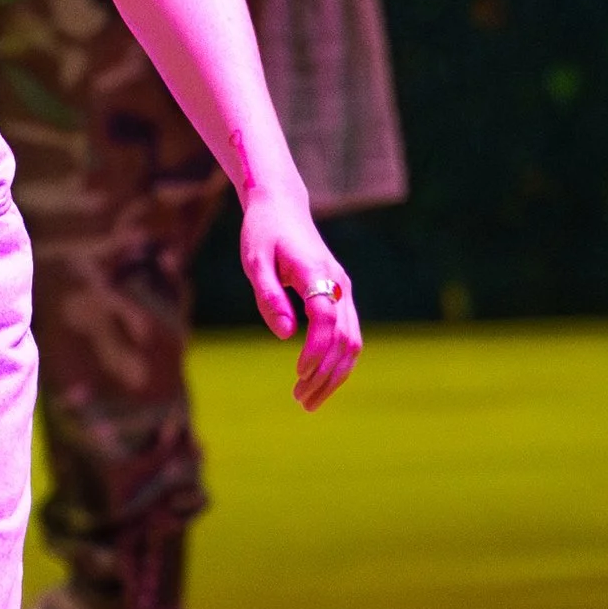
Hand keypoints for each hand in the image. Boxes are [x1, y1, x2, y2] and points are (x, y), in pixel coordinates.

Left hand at [240, 185, 361, 411]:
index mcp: (316, 272)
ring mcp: (343, 289)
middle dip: (326, 374)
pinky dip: (338, 361)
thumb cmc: (262, 233)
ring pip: (353, 340)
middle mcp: (337, 283)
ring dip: (335, 374)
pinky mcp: (340, 295)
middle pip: (346, 338)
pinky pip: (348, 334)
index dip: (315, 350)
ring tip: (308, 399)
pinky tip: (319, 379)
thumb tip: (285, 335)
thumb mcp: (254, 262)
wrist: (281, 207)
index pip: (326, 319)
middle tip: (301, 401)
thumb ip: (268, 297)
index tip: (298, 374)